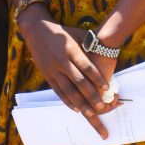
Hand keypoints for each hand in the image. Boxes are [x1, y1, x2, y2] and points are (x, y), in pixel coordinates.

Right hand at [18, 9, 118, 136]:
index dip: (97, 78)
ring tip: (91, 113)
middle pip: (78, 81)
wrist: (37, 30)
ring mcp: (53, 70)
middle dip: (91, 95)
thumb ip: (89, 44)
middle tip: (101, 106)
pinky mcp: (47, 76)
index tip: (107, 88)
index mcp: (71, 49)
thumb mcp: (76, 34)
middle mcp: (61, 61)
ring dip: (80, 103)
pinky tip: (76, 109)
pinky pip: (58, 91)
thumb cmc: (62, 32)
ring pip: (68, 90)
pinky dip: (67, 101)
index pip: (86, 66)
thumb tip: (106, 51)